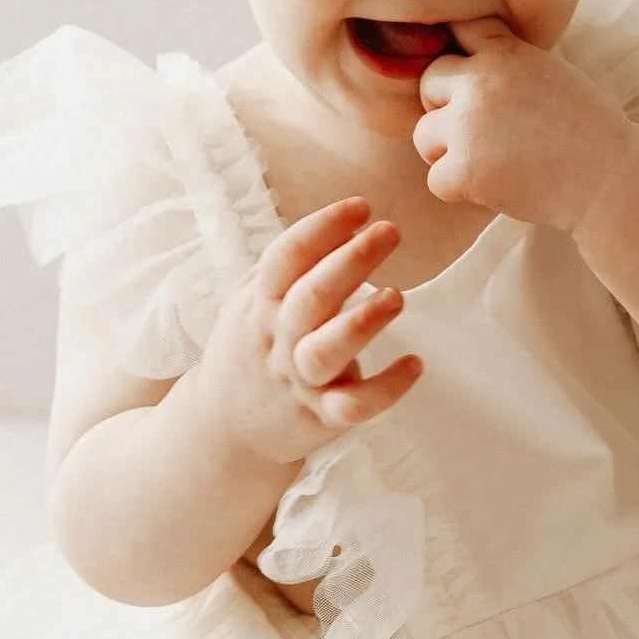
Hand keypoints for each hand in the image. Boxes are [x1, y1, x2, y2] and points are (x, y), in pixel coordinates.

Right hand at [194, 198, 421, 464]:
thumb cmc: (250, 353)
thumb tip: (334, 224)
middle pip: (311, 297)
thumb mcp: (249, 305)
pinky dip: (385, 388)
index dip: (322, 228)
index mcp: (260, 304)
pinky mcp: (320, 417)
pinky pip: (353, 406)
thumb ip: (283, 269)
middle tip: (390, 231)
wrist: (222, 431)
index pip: (285, 258)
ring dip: (362, 323)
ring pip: (325, 352)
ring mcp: (298, 381)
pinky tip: (415, 364)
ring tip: (397, 296)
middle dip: (350, 261)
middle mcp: (278, 340)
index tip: (361, 206)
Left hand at [412, 18, 634, 230]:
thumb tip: (467, 63)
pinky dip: (459, 190)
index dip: (459, 54)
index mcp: (505, 53)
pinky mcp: (465, 169)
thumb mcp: (550, 73)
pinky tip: (493, 187)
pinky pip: (436, 179)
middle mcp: (481, 82)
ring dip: (446, 152)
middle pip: (429, 82)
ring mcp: (469, 126)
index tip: (468, 76)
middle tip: (478, 132)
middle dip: (445, 107)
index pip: (460, 30)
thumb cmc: (587, 130)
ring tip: (487, 161)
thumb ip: (507, 65)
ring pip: (423, 135)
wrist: (609, 177)